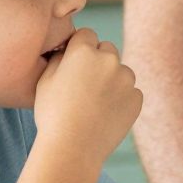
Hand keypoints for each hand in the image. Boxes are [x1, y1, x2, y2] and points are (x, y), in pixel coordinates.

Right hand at [34, 29, 141, 167]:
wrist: (73, 148)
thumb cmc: (52, 114)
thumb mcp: (45, 81)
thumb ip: (59, 58)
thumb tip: (68, 50)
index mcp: (83, 51)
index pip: (87, 34)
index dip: (80, 47)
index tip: (74, 61)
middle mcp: (109, 60)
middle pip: (107, 49)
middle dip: (98, 60)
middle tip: (84, 83)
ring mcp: (126, 79)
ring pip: (121, 71)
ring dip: (112, 79)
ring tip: (94, 102)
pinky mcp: (137, 98)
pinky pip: (130, 91)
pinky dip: (121, 99)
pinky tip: (105, 113)